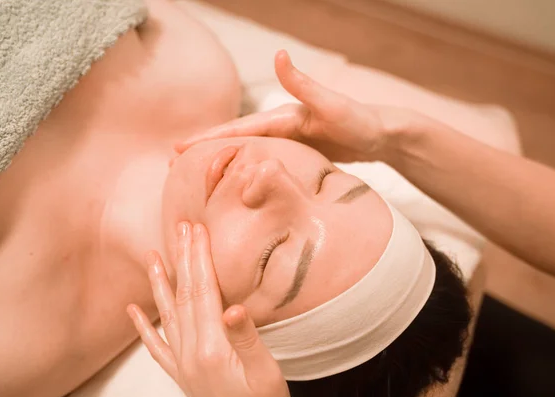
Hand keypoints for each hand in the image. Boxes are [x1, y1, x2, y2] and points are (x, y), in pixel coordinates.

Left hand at [127, 222, 289, 396]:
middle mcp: (191, 352)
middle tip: (180, 228)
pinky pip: (157, 347)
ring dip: (160, 283)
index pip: (204, 291)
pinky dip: (143, 328)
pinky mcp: (182, 373)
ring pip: (169, 314)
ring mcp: (183, 363)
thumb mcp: (265, 372)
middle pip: (185, 295)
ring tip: (152, 256)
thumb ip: (247, 339)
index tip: (198, 230)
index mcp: (213, 347)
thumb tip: (234, 307)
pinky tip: (133, 312)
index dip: (200, 258)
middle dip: (183, 258)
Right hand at [176, 50, 410, 161]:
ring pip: (245, 153)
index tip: (179, 149)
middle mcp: (279, 128)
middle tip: (173, 166)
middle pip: (234, 140)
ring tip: (194, 176)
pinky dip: (243, 170)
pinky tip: (235, 183)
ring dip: (220, 161)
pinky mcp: (295, 155)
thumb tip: (279, 55)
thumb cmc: (360, 120)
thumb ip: (303, 83)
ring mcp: (286, 142)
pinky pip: (262, 164)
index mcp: (282, 118)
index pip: (239, 129)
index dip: (209, 138)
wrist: (380, 134)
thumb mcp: (333, 104)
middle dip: (204, 150)